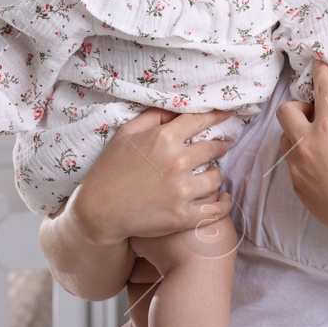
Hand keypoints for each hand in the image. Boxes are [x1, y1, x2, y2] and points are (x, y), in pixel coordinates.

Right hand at [65, 108, 234, 246]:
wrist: (98, 211)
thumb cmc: (109, 169)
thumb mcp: (125, 134)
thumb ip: (152, 117)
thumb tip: (175, 110)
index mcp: (164, 139)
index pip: (200, 121)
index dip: (218, 115)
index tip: (228, 114)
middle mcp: (177, 162)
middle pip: (213, 148)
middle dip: (220, 146)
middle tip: (222, 146)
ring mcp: (182, 191)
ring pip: (216, 177)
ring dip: (215, 174)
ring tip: (210, 175)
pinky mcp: (183, 216)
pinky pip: (216, 209)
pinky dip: (223, 203)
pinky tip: (223, 199)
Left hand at [276, 62, 327, 249]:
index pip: (321, 92)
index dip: (321, 74)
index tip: (320, 66)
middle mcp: (305, 144)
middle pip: (285, 112)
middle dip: (298, 107)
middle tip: (318, 115)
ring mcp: (296, 167)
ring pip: (284, 139)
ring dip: (297, 133)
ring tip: (321, 141)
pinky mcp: (296, 186)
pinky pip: (292, 163)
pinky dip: (303, 158)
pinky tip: (324, 167)